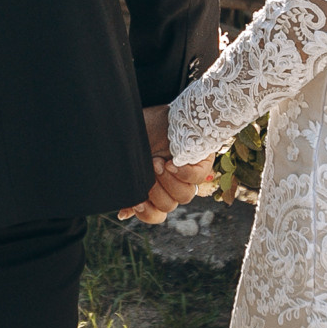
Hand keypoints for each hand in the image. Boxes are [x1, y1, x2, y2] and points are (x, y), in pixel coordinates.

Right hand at [119, 107, 215, 225]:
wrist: (156, 112)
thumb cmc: (141, 133)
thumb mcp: (130, 160)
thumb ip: (130, 187)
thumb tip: (124, 213)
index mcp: (155, 187)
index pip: (156, 214)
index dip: (147, 213)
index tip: (138, 202)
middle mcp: (172, 184)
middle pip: (168, 207)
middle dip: (155, 190)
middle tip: (148, 166)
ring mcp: (188, 175)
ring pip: (184, 197)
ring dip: (168, 180)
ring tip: (158, 161)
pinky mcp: (202, 163)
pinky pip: (197, 179)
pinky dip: (183, 173)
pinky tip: (173, 162)